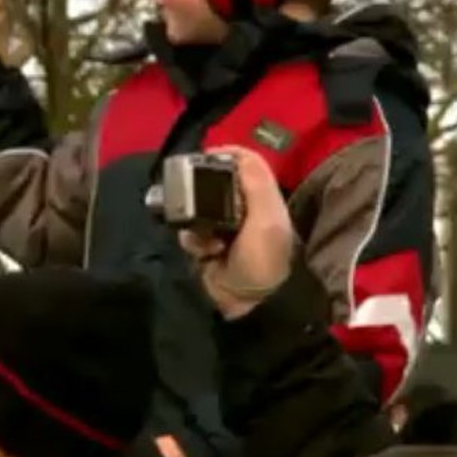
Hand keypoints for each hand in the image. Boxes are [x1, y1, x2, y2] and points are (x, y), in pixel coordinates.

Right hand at [178, 147, 293, 319]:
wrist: (248, 304)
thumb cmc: (263, 259)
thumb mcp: (267, 219)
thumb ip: (256, 183)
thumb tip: (237, 152)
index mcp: (262, 197)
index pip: (244, 162)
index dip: (225, 154)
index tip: (203, 157)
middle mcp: (242, 207)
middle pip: (215, 181)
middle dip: (201, 191)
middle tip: (190, 196)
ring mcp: (222, 226)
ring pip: (196, 206)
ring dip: (196, 221)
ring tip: (207, 240)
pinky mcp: (205, 244)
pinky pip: (188, 230)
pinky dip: (192, 239)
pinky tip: (204, 253)